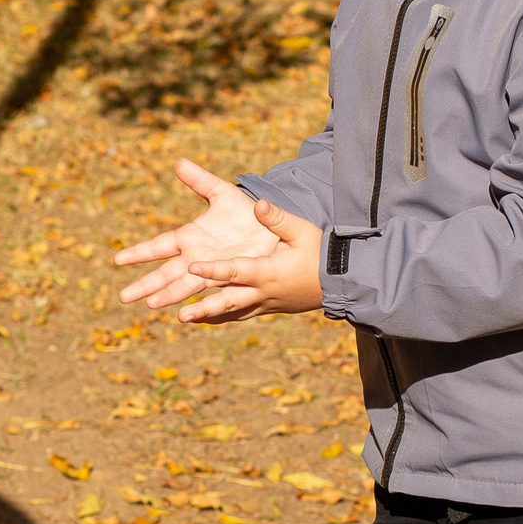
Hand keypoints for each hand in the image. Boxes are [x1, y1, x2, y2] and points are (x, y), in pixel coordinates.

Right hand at [114, 160, 276, 310]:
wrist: (272, 229)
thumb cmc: (245, 211)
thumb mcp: (222, 193)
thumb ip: (201, 180)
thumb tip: (179, 162)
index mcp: (190, 237)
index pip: (159, 246)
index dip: (139, 253)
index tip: (117, 260)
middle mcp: (196, 258)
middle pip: (164, 273)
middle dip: (144, 284)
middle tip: (123, 297)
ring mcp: (211, 272)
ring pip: (184, 286)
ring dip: (168, 295)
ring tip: (150, 305)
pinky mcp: (229, 281)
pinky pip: (211, 295)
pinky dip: (200, 306)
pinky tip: (186, 316)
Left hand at [180, 198, 322, 322]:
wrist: (341, 280)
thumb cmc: (322, 253)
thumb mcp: (302, 231)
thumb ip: (278, 219)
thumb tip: (257, 204)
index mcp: (269, 272)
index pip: (236, 270)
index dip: (214, 269)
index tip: (192, 267)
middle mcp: (264, 292)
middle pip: (230, 302)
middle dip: (205, 309)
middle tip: (181, 315)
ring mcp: (266, 303)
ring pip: (234, 313)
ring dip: (209, 317)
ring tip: (184, 319)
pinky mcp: (269, 308)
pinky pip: (243, 315)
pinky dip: (224, 318)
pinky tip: (206, 319)